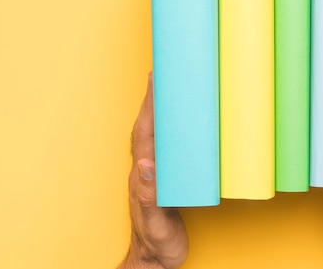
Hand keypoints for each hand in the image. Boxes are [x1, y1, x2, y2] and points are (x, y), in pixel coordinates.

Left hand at [118, 73, 188, 268]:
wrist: (154, 261)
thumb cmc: (156, 243)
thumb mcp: (156, 222)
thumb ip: (150, 196)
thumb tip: (146, 164)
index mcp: (143, 174)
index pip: (146, 131)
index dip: (150, 104)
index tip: (154, 78)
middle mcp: (146, 169)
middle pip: (148, 125)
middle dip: (153, 98)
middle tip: (161, 73)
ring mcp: (154, 173)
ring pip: (155, 134)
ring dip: (159, 110)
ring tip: (169, 89)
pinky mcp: (165, 180)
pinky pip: (166, 146)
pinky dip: (169, 129)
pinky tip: (180, 123)